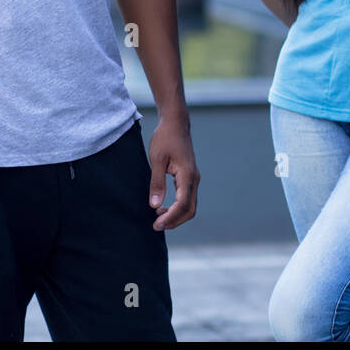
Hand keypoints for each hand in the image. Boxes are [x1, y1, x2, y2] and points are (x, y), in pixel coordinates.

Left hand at [148, 115, 198, 230]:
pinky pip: (186, 198)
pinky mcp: (188, 177)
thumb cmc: (165, 138)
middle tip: (156, 226)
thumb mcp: (157, 160)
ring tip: (157, 219)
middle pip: (190, 209)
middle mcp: (194, 179)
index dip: (170, 218)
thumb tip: (155, 206)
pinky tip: (162, 208)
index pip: (183, 204)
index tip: (156, 224)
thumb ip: (156, 183)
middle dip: (174, 221)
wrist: (175, 124)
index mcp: (187, 175)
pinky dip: (176, 207)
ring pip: (189, 205)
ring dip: (175, 215)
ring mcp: (193, 178)